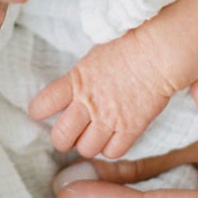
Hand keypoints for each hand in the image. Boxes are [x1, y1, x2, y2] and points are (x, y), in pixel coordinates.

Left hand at [30, 28, 176, 158]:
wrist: (158, 51)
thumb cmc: (127, 45)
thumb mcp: (94, 56)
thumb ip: (79, 77)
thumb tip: (73, 88)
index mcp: (75, 81)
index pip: (42, 105)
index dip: (40, 111)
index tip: (44, 112)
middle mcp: (88, 103)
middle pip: (60, 138)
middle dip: (63, 138)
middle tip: (72, 132)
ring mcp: (109, 118)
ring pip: (86, 149)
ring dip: (89, 144)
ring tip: (96, 134)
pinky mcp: (131, 128)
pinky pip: (113, 152)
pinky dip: (112, 148)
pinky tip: (115, 136)